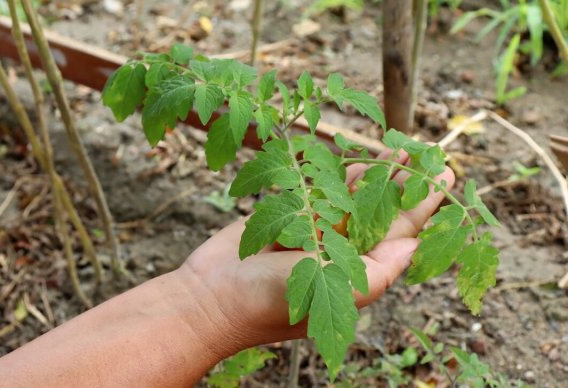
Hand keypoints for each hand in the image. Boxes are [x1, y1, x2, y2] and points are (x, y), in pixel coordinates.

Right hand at [181, 150, 454, 349]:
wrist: (210, 296)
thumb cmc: (268, 302)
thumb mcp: (330, 292)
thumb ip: (377, 272)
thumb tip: (414, 244)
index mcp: (356, 270)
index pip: (400, 233)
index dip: (423, 205)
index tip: (445, 177)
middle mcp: (339, 249)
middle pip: (379, 209)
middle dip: (402, 182)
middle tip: (426, 153)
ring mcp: (312, 230)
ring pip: (350, 195)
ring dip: (374, 173)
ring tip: (398, 149)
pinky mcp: (287, 215)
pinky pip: (317, 189)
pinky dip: (335, 172)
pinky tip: (356, 156)